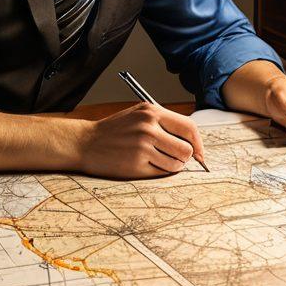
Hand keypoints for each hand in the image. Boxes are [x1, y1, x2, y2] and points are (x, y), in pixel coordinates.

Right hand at [78, 102, 206, 178]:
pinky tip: (148, 166)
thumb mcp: (138, 115)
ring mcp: (143, 146)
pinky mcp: (136, 163)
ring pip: (177, 163)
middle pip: (187, 149)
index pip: (189, 127)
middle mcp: (149, 127)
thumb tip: (191, 141)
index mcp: (151, 112)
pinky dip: (161, 172)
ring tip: (159, 161)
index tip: (199, 152)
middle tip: (176, 158)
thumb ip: (163, 123)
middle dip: (186, 157)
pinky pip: (162, 173)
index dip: (198, 143)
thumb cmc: (114, 131)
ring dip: (173, 166)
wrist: (85, 142)